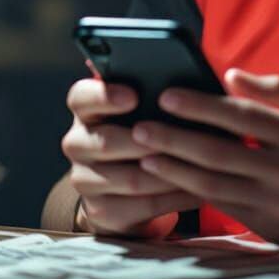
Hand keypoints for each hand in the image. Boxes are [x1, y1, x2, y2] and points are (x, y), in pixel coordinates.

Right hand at [61, 71, 201, 237]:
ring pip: (129, 178)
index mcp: (86, 110)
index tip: (133, 96)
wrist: (123, 186)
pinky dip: (173, 197)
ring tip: (200, 164)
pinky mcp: (101, 210)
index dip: (106, 96)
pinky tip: (198, 188)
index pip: (82, 97)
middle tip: (176, 138)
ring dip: (168, 172)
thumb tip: (188, 67)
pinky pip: (141, 206)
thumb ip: (152, 86)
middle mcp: (78, 142)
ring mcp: (84, 179)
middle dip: (146, 141)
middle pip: (105, 142)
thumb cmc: (141, 128)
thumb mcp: (141, 106)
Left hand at [131, 69, 278, 250]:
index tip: (168, 95)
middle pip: (219, 152)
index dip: (201, 105)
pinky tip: (173, 178)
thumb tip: (230, 76)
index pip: (241, 117)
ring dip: (176, 168)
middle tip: (139, 126)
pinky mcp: (274, 227)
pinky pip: (226, 207)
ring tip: (145, 154)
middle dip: (174, 138)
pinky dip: (195, 192)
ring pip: (215, 184)